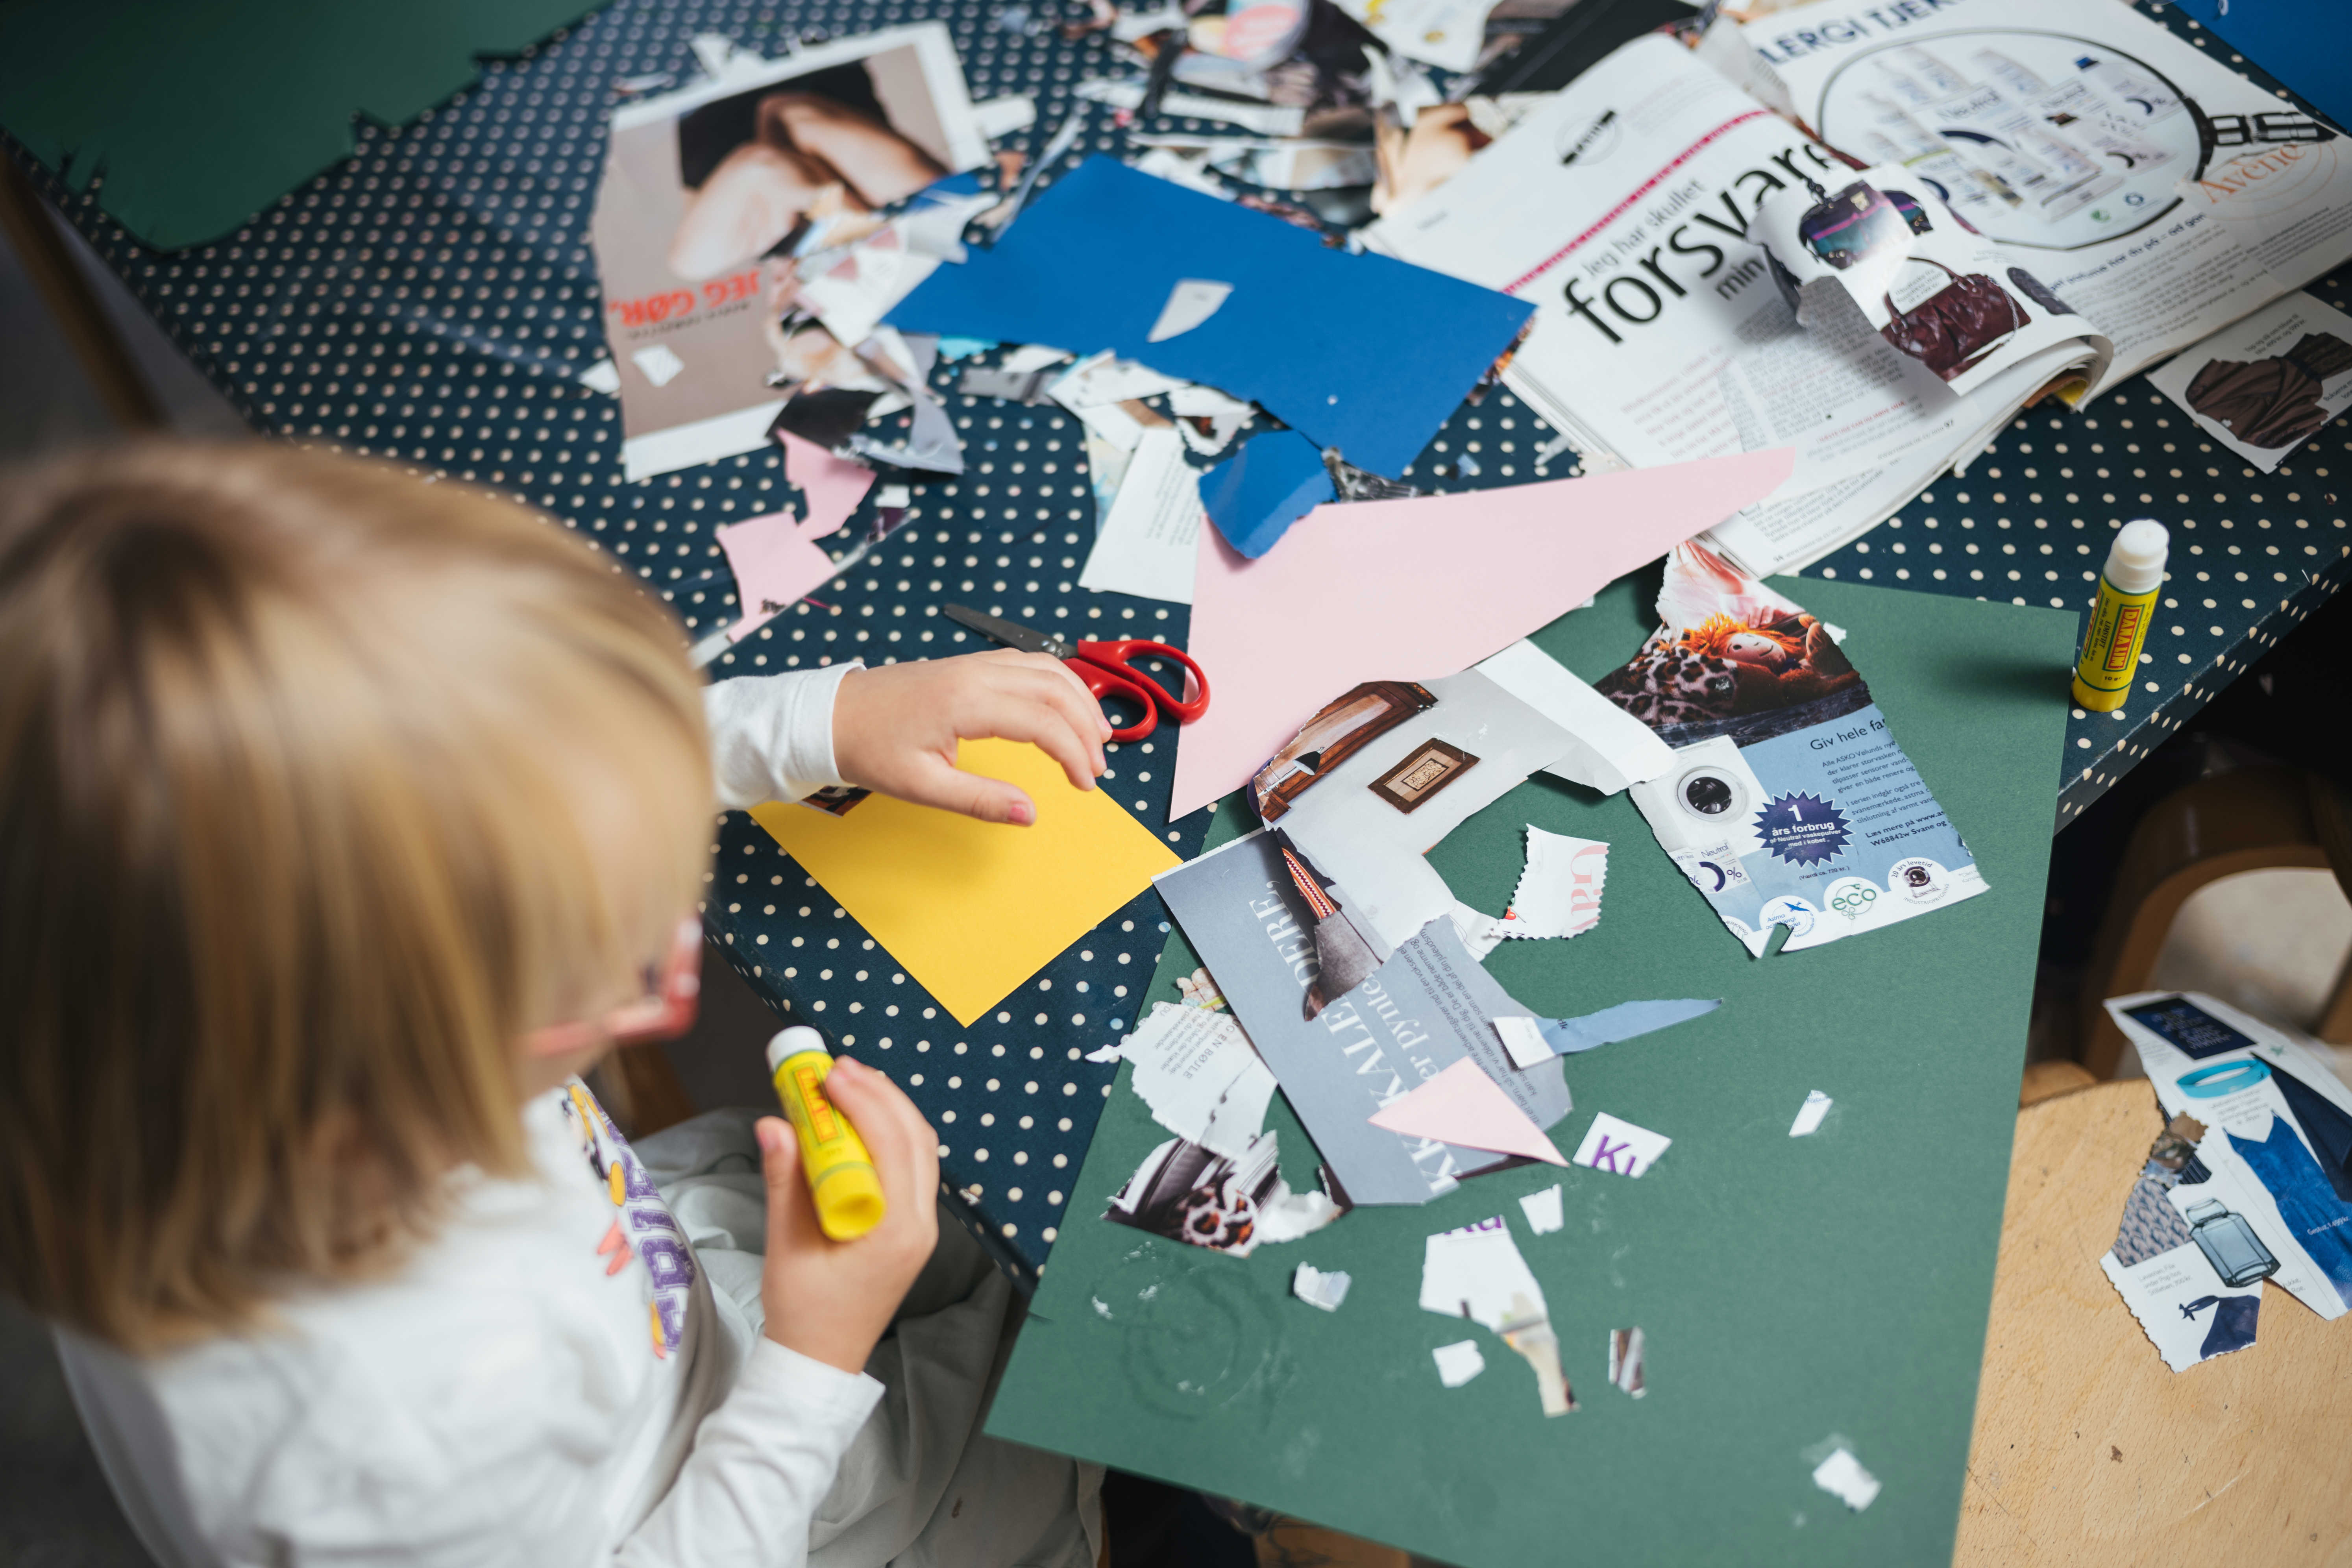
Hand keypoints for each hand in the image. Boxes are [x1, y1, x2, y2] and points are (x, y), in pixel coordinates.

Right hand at [755, 1057, 941, 1374]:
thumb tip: (773, 1124)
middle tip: (839, 1067)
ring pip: (920, 1149)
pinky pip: (911, 1167)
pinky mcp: (912, 1227)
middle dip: (879, 1094)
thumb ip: (784, 1181)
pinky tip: (860, 1118)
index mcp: (897, 1231)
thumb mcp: (787, 1244)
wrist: (820, 1359)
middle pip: (915, 1138)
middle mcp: (921, 1226)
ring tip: (849, 1081)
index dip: (864, 1101)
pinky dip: (889, 1134)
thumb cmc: (803, 1311)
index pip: (892, 1146)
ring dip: (887, 1109)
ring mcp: (922, 1226)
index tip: (830, 1074)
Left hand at [831, 651, 1110, 823]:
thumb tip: (1028, 814)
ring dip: (1078, 700)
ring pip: (1047, 669)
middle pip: (1055, 689)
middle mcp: (976, 673)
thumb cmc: (870, 749)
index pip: (1042, 722)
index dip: (1073, 754)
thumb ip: (979, 799)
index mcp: (965, 702)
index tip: (1085, 785)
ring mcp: (973, 663)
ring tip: (1097, 736)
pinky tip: (1064, 706)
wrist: (831, 715)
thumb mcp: (921, 786)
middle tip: (1098, 767)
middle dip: (1086, 728)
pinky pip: (1028, 664)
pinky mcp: (969, 664)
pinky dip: (1057, 684)